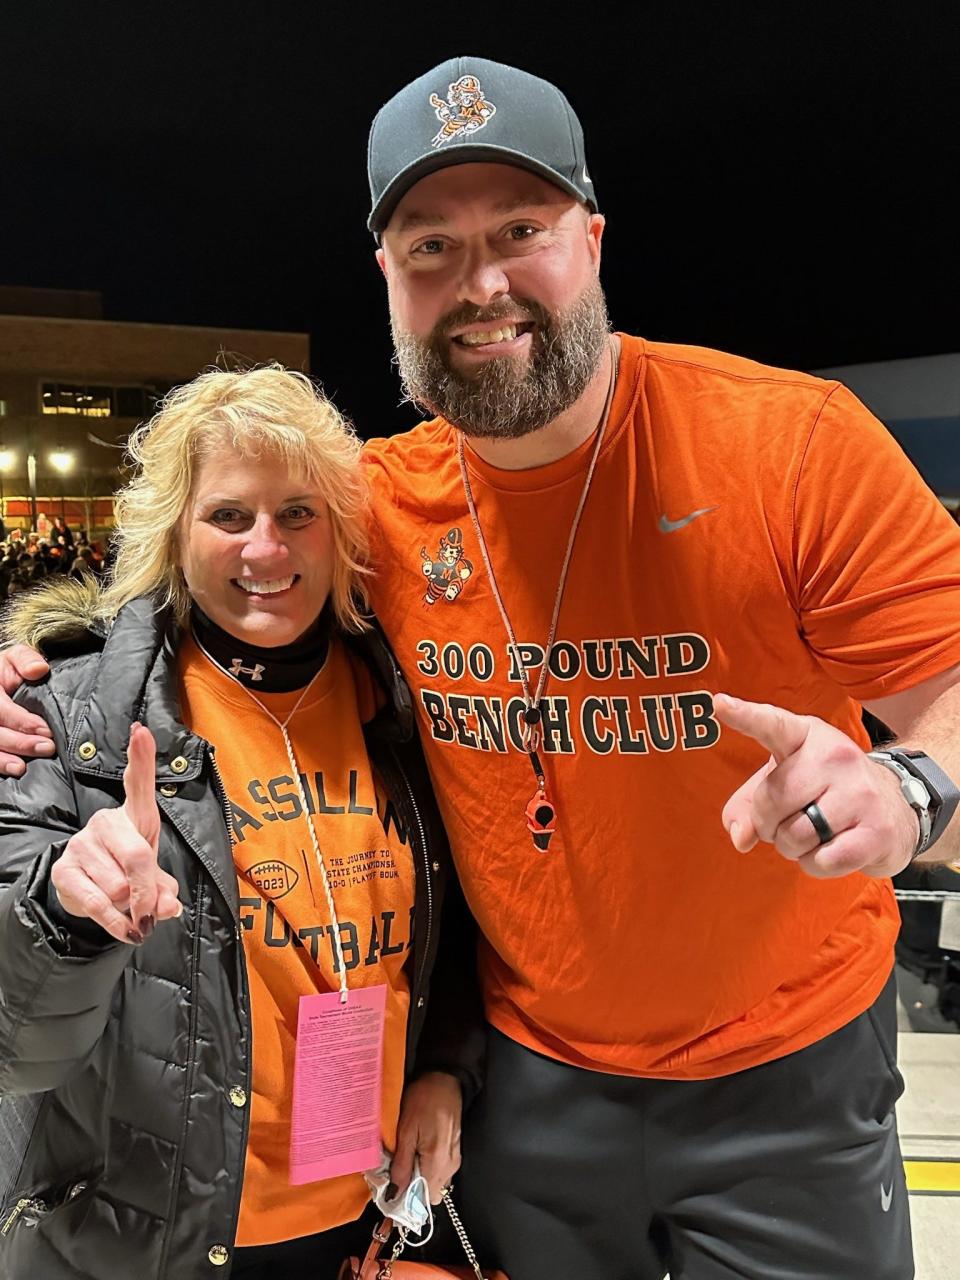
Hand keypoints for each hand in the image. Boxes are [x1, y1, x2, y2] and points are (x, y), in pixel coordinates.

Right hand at [0, 644, 54, 776]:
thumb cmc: (6, 671)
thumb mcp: (15, 658)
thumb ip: (26, 660)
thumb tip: (38, 669)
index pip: (0, 709)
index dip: (22, 722)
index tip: (46, 730)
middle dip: (19, 743)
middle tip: (46, 748)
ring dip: (2, 759)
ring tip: (21, 767)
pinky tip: (11, 769)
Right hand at [50, 723, 181, 943]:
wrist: (87, 893)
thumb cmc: (128, 873)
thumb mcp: (154, 878)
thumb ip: (165, 890)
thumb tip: (168, 906)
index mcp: (135, 816)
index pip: (138, 784)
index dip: (141, 758)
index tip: (141, 731)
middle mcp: (106, 822)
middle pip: (138, 856)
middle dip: (149, 891)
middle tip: (151, 913)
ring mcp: (82, 843)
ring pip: (118, 886)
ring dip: (130, 908)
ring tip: (128, 908)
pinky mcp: (64, 868)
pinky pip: (98, 903)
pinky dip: (116, 923)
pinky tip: (124, 929)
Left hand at [389, 1071, 461, 1205]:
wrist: (443, 1079)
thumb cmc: (424, 1099)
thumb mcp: (406, 1131)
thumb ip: (401, 1165)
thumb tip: (394, 1194)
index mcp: (437, 1162)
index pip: (422, 1201)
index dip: (405, 1201)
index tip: (390, 1193)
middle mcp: (449, 1166)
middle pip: (429, 1196)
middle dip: (411, 1190)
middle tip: (396, 1172)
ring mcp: (454, 1159)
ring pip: (434, 1184)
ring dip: (419, 1179)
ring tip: (405, 1158)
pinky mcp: (454, 1151)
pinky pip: (440, 1172)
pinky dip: (426, 1168)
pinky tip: (416, 1151)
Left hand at [714, 693, 917, 878]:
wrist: (896, 804)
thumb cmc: (825, 790)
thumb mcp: (783, 783)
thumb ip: (748, 806)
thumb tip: (741, 837)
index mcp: (805, 735)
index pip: (772, 725)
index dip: (745, 716)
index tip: (719, 704)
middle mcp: (835, 756)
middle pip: (773, 801)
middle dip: (769, 823)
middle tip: (788, 820)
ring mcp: (860, 792)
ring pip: (795, 835)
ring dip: (792, 847)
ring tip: (812, 834)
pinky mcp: (877, 831)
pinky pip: (822, 861)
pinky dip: (815, 865)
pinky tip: (831, 849)